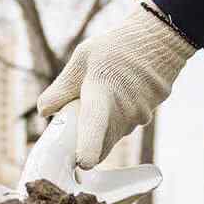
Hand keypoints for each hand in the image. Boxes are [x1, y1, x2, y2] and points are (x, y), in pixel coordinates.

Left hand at [37, 4, 195, 168]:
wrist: (159, 39)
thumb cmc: (116, 47)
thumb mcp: (83, 58)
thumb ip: (63, 87)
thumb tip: (44, 110)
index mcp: (102, 91)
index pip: (95, 124)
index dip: (89, 146)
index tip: (82, 164)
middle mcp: (123, 110)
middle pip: (101, 143)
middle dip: (86, 141)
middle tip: (80, 115)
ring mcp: (140, 116)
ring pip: (114, 135)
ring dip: (104, 126)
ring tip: (106, 93)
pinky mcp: (149, 117)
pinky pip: (127, 126)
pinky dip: (119, 118)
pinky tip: (122, 94)